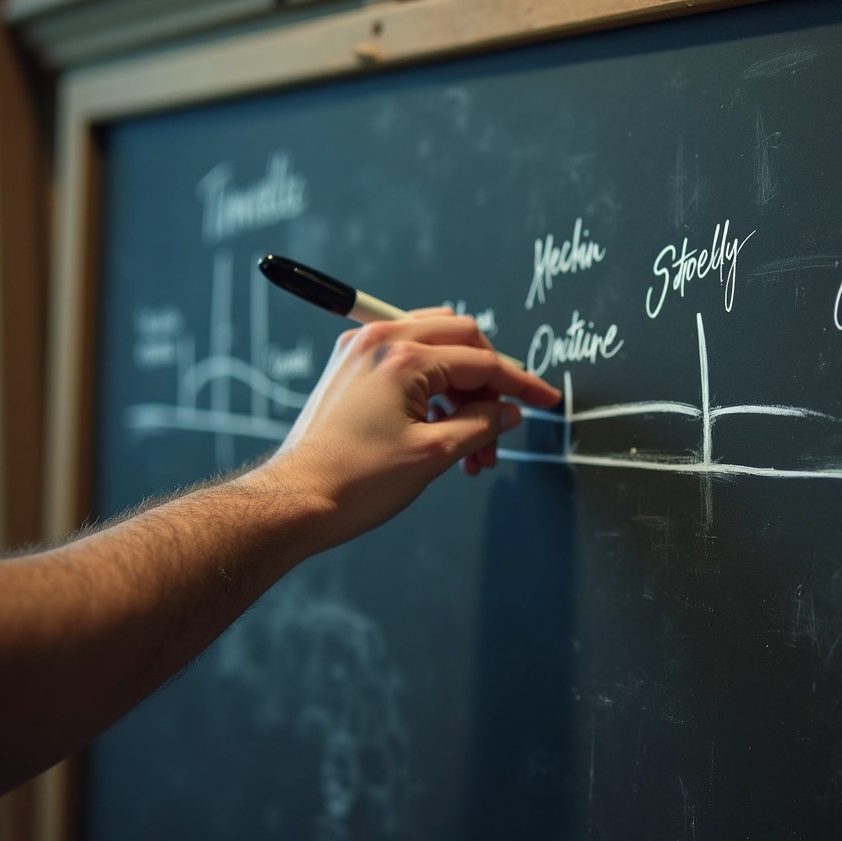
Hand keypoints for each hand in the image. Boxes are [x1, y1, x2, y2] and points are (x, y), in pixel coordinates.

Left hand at [251, 308, 561, 550]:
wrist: (297, 501)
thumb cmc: (353, 481)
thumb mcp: (434, 454)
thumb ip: (482, 425)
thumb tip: (507, 412)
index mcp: (403, 357)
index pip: (481, 360)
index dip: (520, 384)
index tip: (544, 399)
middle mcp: (380, 342)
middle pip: (461, 339)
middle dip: (489, 382)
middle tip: (503, 421)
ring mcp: (362, 352)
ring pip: (437, 350)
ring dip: (464, 391)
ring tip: (473, 446)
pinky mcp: (352, 368)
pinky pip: (410, 364)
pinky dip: (436, 392)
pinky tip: (445, 433)